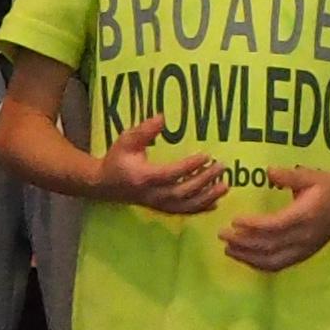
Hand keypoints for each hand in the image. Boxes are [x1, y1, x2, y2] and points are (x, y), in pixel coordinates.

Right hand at [80, 111, 227, 213]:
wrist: (105, 185)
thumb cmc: (117, 159)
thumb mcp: (126, 141)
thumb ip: (144, 131)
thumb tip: (163, 117)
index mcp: (143, 177)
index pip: (170, 174)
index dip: (189, 166)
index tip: (206, 155)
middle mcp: (152, 195)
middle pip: (182, 191)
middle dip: (204, 181)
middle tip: (221, 167)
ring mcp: (158, 204)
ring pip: (185, 205)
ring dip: (207, 197)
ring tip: (225, 186)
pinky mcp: (161, 208)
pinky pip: (183, 212)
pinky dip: (200, 209)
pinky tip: (216, 202)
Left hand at [222, 164, 329, 271]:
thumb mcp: (312, 176)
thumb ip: (289, 176)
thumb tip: (268, 172)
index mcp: (304, 216)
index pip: (274, 226)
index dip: (252, 226)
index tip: (234, 220)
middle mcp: (303, 236)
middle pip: (268, 246)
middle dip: (243, 242)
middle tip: (222, 235)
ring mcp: (304, 249)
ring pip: (272, 260)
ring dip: (248, 257)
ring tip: (229, 249)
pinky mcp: (304, 254)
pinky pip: (279, 265)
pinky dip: (260, 265)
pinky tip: (247, 259)